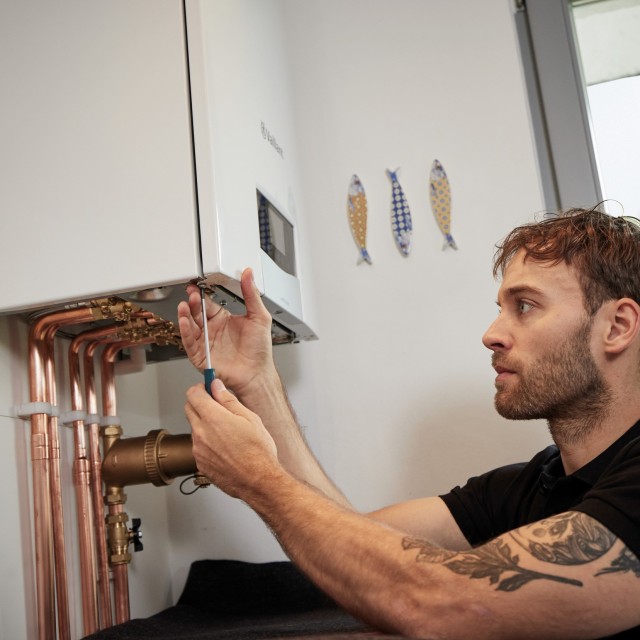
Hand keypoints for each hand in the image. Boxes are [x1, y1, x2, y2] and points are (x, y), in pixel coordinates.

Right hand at [177, 268, 274, 395]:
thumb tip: (248, 274)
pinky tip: (184, 322)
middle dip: (192, 304)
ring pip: (190, 326)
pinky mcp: (200, 356)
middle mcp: (212, 330)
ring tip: (184, 306)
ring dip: (185, 316)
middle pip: (196, 313)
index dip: (201, 295)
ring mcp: (205, 343)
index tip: (196, 286)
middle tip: (191, 295)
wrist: (257, 373)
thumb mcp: (259, 317)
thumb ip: (252, 294)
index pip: (208, 304)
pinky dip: (186, 332)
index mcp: (223, 319)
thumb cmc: (259, 351)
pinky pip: (190, 342)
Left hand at [184, 379, 278, 497]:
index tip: (208, 388)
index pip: (193, 394)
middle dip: (200, 403)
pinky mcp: (200, 463)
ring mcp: (198, 450)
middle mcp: (201, 433)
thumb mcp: (249, 418)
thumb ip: (228, 400)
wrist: (258, 481)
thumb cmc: (258, 452)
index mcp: (213, 418)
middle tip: (217, 406)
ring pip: (195, 428)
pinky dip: (207, 442)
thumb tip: (217, 387)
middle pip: (189, 409)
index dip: (200, 388)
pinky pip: (198, 446)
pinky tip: (225, 446)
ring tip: (227, 431)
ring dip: (204, 424)